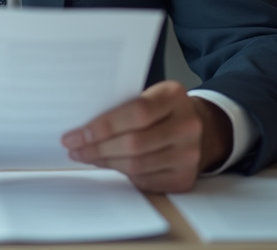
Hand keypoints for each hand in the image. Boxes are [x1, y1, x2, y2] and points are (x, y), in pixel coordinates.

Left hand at [61, 80, 231, 192]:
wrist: (201, 129)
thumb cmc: (165, 110)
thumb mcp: (150, 96)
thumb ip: (124, 107)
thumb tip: (84, 128)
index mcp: (174, 97)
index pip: (136, 113)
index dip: (102, 126)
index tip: (76, 134)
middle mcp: (187, 126)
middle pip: (134, 144)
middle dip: (97, 148)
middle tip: (75, 148)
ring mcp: (189, 155)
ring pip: (136, 166)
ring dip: (105, 162)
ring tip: (86, 156)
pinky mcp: (184, 178)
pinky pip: (144, 180)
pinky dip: (122, 174)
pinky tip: (109, 165)